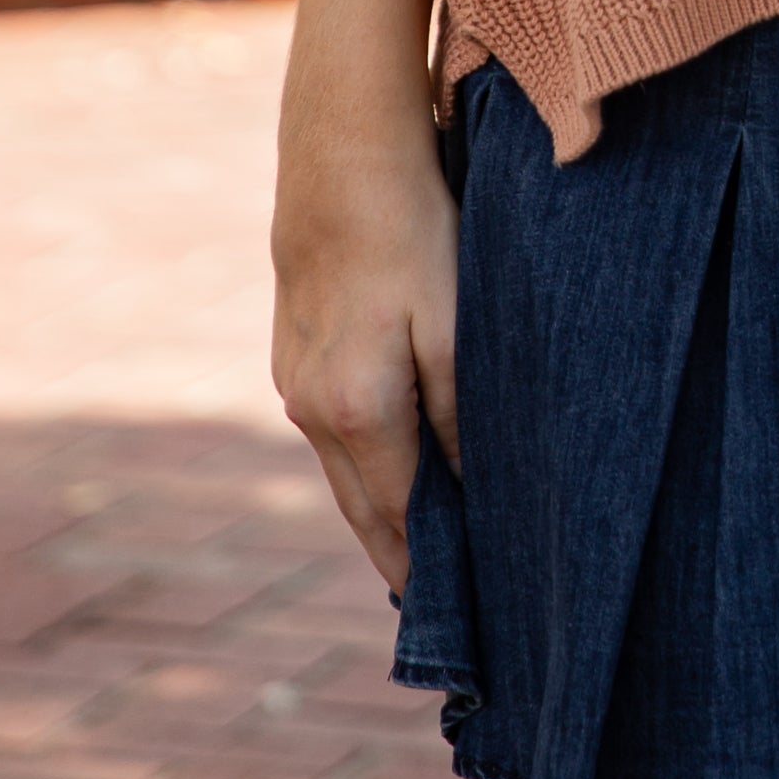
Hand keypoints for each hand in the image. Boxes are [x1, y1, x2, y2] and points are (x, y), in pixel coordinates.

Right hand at [270, 0, 461, 587]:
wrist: (344, 136)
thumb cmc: (416, 225)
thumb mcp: (459, 323)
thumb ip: (469, 418)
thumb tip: (484, 502)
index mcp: (355, 412)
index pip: (396, 531)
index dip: (431, 588)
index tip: (470, 642)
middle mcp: (310, 407)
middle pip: (366, 513)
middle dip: (410, 566)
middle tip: (460, 622)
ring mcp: (294, 373)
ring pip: (351, 470)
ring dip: (391, 513)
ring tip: (442, 559)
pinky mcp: (295, 340)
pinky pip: (340, 429)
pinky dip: (374, 461)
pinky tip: (409, 466)